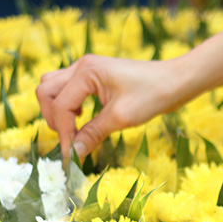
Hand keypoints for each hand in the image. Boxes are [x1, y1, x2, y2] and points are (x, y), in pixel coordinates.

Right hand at [37, 55, 185, 159]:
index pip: (60, 105)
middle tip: (70, 138)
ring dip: (57, 109)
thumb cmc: (153, 95)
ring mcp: (87, 69)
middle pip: (46, 91)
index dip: (64, 133)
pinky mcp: (94, 76)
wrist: (176, 81)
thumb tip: (72, 154)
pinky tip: (84, 116)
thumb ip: (93, 134)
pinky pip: (68, 88)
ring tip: (75, 127)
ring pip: (53, 87)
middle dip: (52, 118)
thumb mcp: (121, 118)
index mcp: (86, 71)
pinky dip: (68, 104)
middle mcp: (82, 65)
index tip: (71, 156)